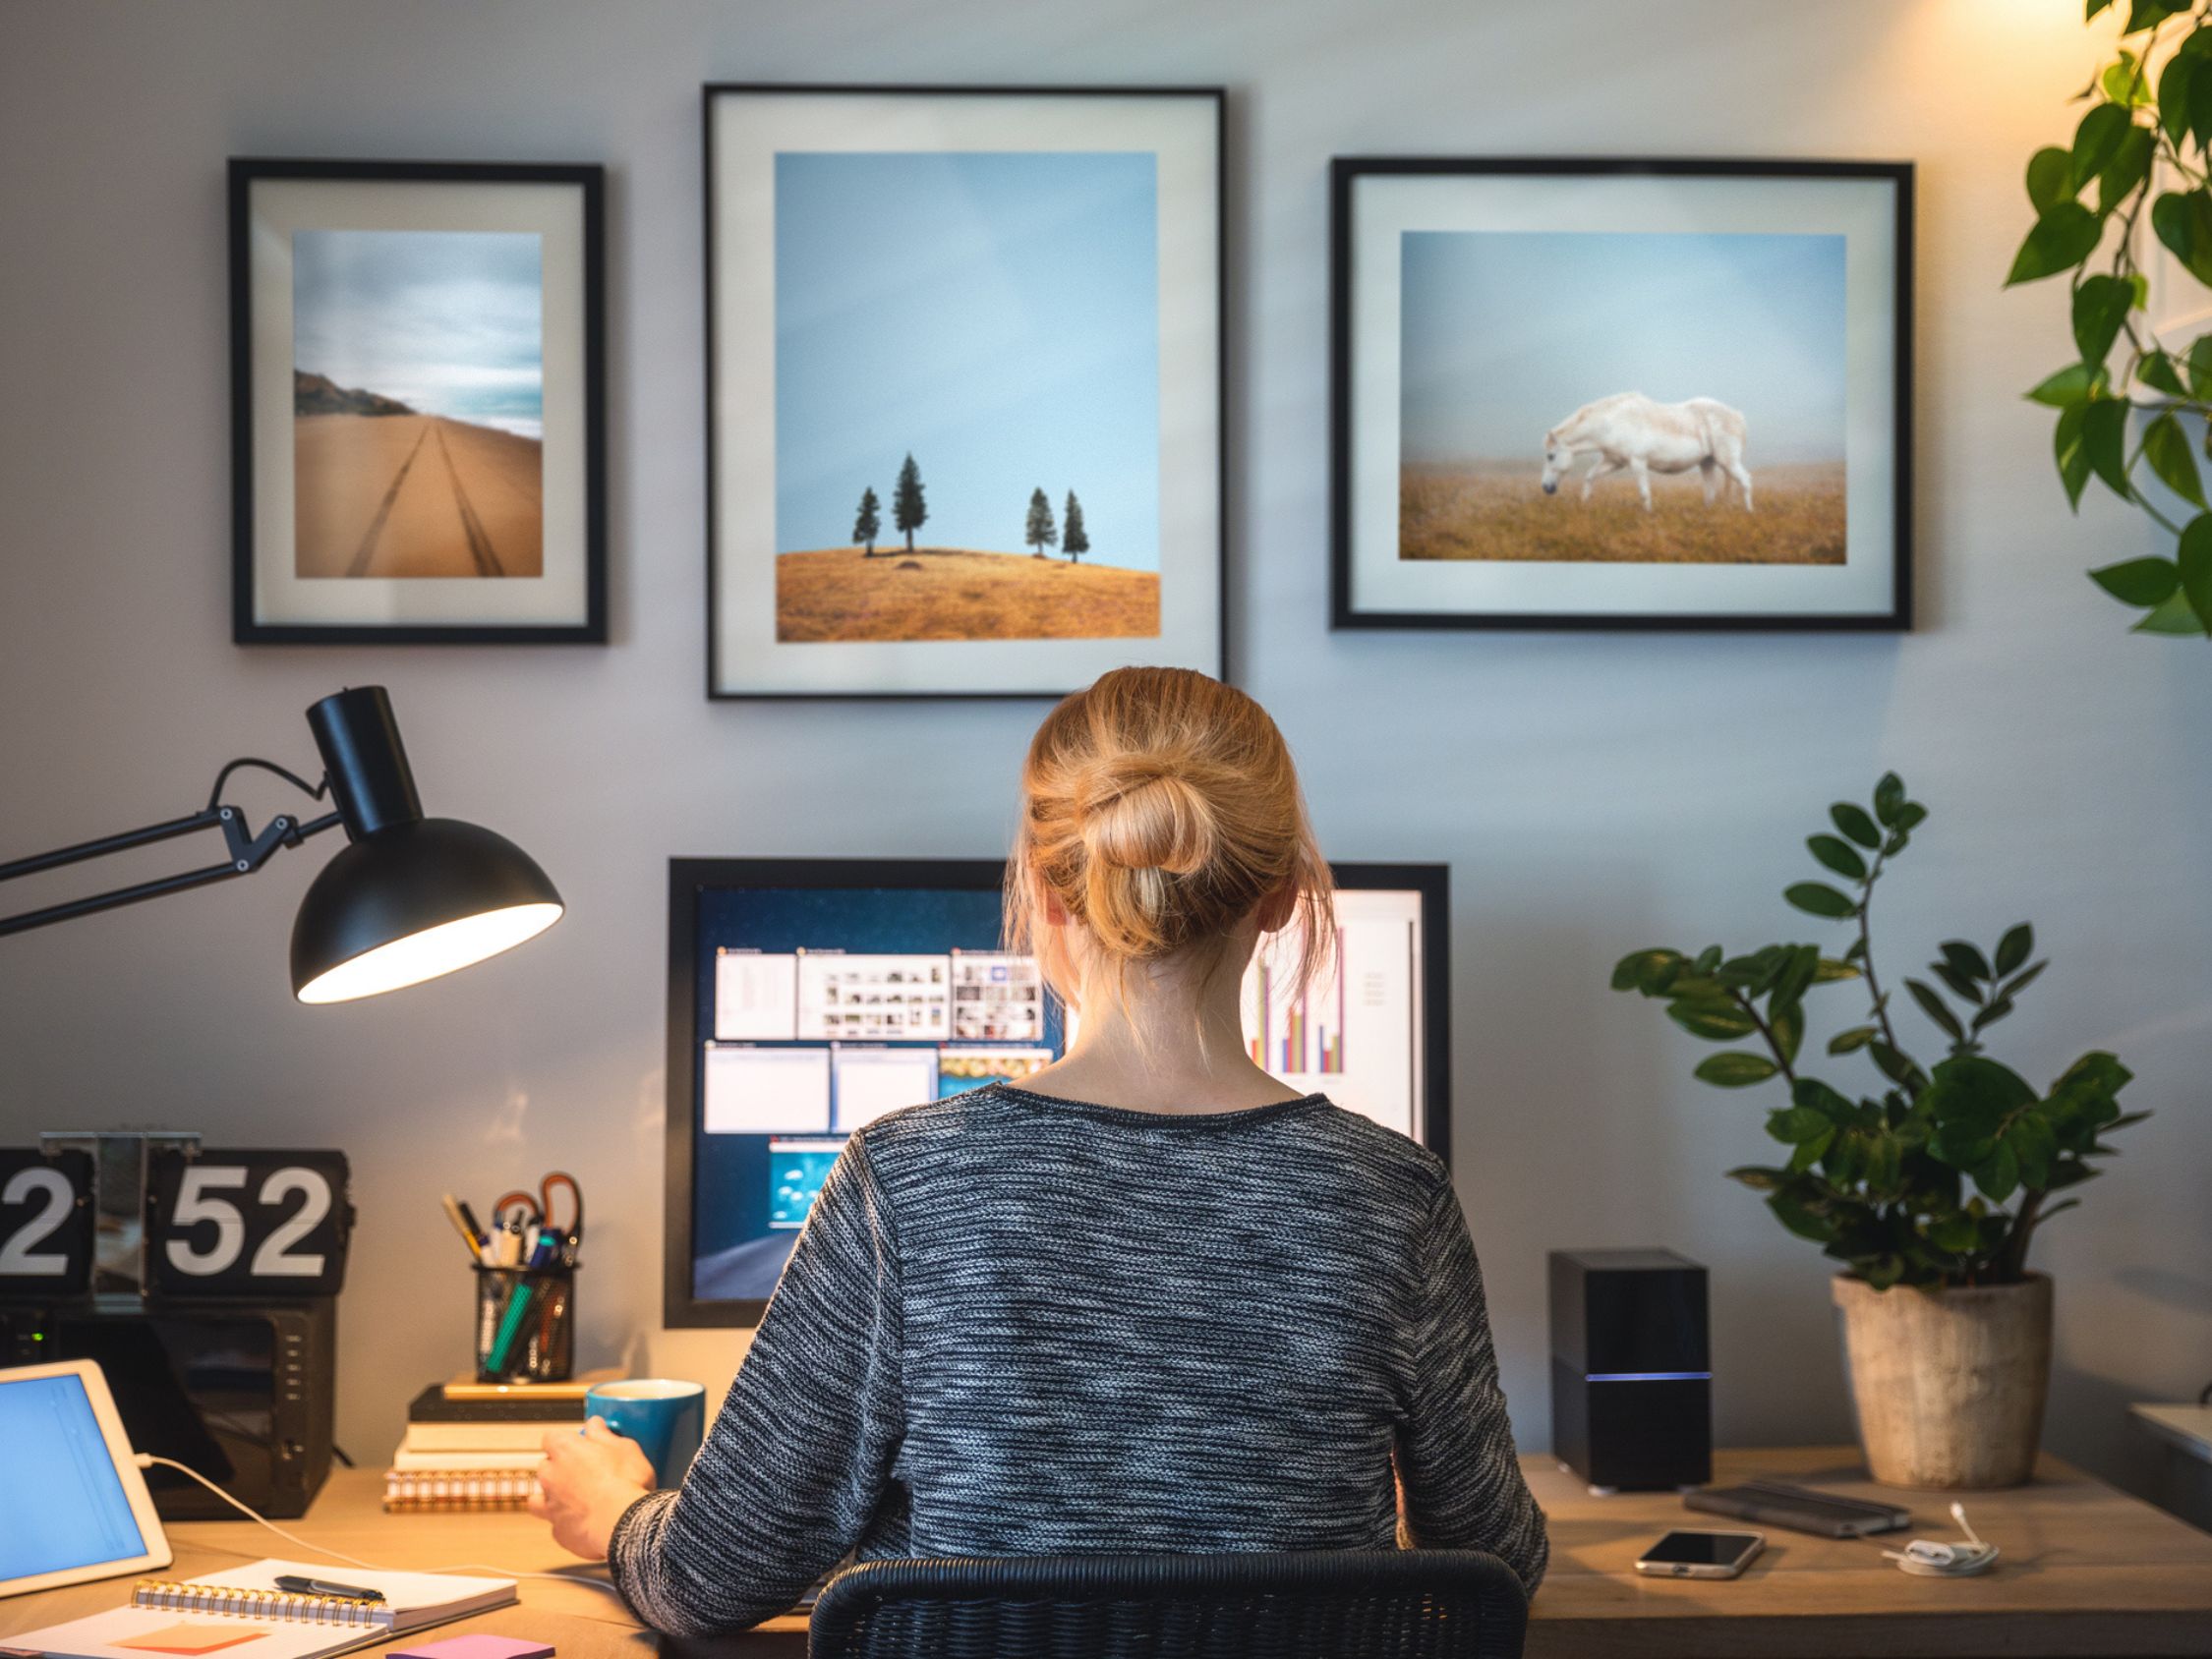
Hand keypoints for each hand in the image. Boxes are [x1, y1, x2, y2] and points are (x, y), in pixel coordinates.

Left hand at [529, 1416, 656, 1560]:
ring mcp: (551, 1506)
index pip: (551, 1438)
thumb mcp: (625, 1447)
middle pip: (545, 1467)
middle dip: (560, 1469)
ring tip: (575, 1501)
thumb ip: (604, 1435)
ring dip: (552, 1498)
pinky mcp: (559, 1532)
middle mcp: (550, 1476)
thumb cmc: (626, 1481)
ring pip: (539, 1500)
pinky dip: (568, 1524)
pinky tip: (586, 1523)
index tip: (581, 1445)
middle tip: (585, 1473)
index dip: (565, 1441)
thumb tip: (594, 1425)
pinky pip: (558, 1526)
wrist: (624, 1523)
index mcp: (565, 1449)